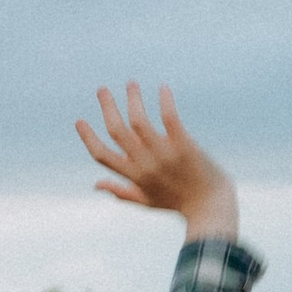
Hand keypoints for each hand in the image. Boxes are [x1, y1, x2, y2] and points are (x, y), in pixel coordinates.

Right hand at [75, 84, 239, 244]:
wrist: (211, 207)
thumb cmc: (179, 204)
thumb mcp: (146, 202)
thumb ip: (121, 192)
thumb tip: (95, 184)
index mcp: (134, 177)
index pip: (102, 155)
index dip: (88, 137)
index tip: (80, 121)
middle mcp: (145, 164)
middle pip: (117, 131)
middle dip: (107, 107)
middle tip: (102, 89)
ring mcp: (164, 154)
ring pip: (138, 120)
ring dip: (132, 99)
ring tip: (131, 84)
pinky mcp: (184, 146)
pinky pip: (169, 118)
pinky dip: (164, 101)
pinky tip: (163, 88)